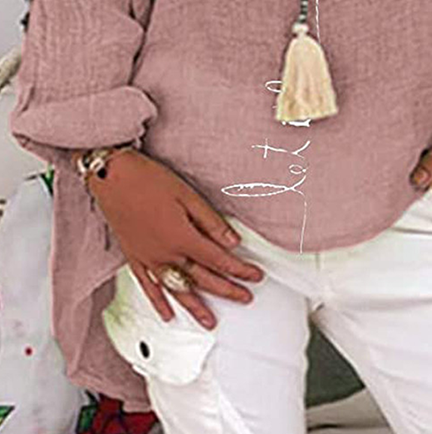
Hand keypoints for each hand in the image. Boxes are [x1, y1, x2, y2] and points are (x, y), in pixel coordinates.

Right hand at [85, 149, 264, 328]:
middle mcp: (165, 254)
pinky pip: (148, 287)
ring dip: (196, 307)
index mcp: (182, 237)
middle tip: (244, 297)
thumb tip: (232, 241)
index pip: (218, 260)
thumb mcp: (187, 195)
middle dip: (226, 290)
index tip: (254, 276)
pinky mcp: (134, 257)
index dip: (239, 270)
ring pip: (177, 289)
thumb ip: (210, 221)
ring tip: (210, 321)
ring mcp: (148, 259)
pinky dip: (159, 303)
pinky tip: (168, 315)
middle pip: (202, 278)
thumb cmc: (148, 179)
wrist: (112, 176)